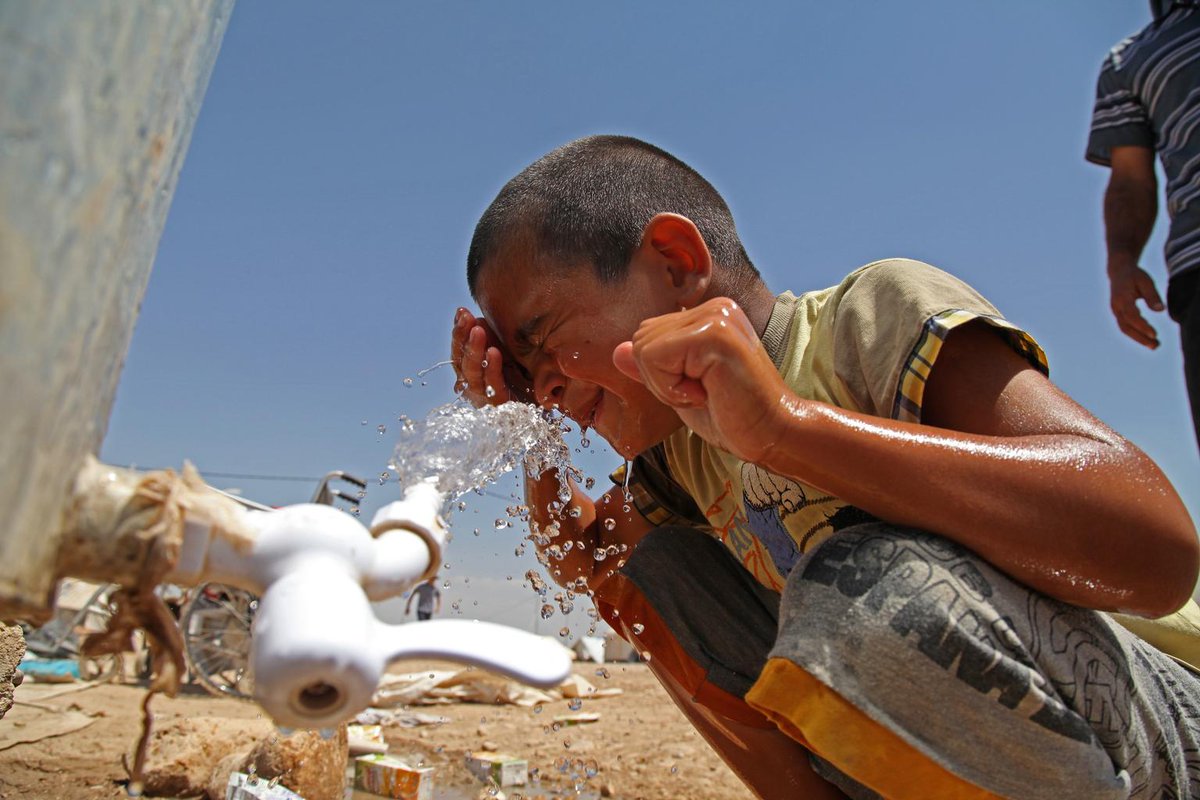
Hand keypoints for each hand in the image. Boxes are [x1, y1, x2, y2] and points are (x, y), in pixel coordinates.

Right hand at [451, 307, 532, 406]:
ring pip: (473, 375)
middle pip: (461, 363)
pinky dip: (492, 369)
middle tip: (466, 317)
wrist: (554, 396)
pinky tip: (493, 352)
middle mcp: (478, 384)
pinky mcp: (503, 406)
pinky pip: (493, 388)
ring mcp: (488, 397)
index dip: (459, 332)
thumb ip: (493, 337)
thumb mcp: (511, 349)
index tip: (461, 312)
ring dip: (474, 350)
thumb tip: (475, 318)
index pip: (461, 352)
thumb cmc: (531, 370)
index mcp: (477, 370)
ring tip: (478, 330)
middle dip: (462, 338)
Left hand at [612, 298, 787, 462]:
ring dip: (667, 385)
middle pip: (642, 338)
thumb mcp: (680, 390)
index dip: (660, 374)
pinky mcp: (714, 334)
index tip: (699, 389)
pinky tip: (707, 393)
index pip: (648, 335)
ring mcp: (716, 316)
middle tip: (702, 393)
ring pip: (645, 348)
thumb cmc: (732, 417)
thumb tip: (618, 351)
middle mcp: (714, 307)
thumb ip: (651, 368)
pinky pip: (656, 358)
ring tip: (707, 392)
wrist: (772, 435)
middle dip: (660, 378)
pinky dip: (671, 388)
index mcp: (709, 315)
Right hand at [1108, 262, 1163, 348]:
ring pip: (1125, 329)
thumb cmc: (1134, 276)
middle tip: (1155, 345)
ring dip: (1139, 338)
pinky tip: (1147, 337)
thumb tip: (1160, 310)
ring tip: (1154, 345)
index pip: (1132, 316)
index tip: (1154, 334)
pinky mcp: (1118, 313)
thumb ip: (1152, 296)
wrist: (1119, 272)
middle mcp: (1116, 307)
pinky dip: (1136, 333)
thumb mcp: (1146, 282)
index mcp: (1122, 298)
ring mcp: (1115, 311)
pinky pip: (1125, 326)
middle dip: (1141, 338)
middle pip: (1126, 327)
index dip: (1142, 326)